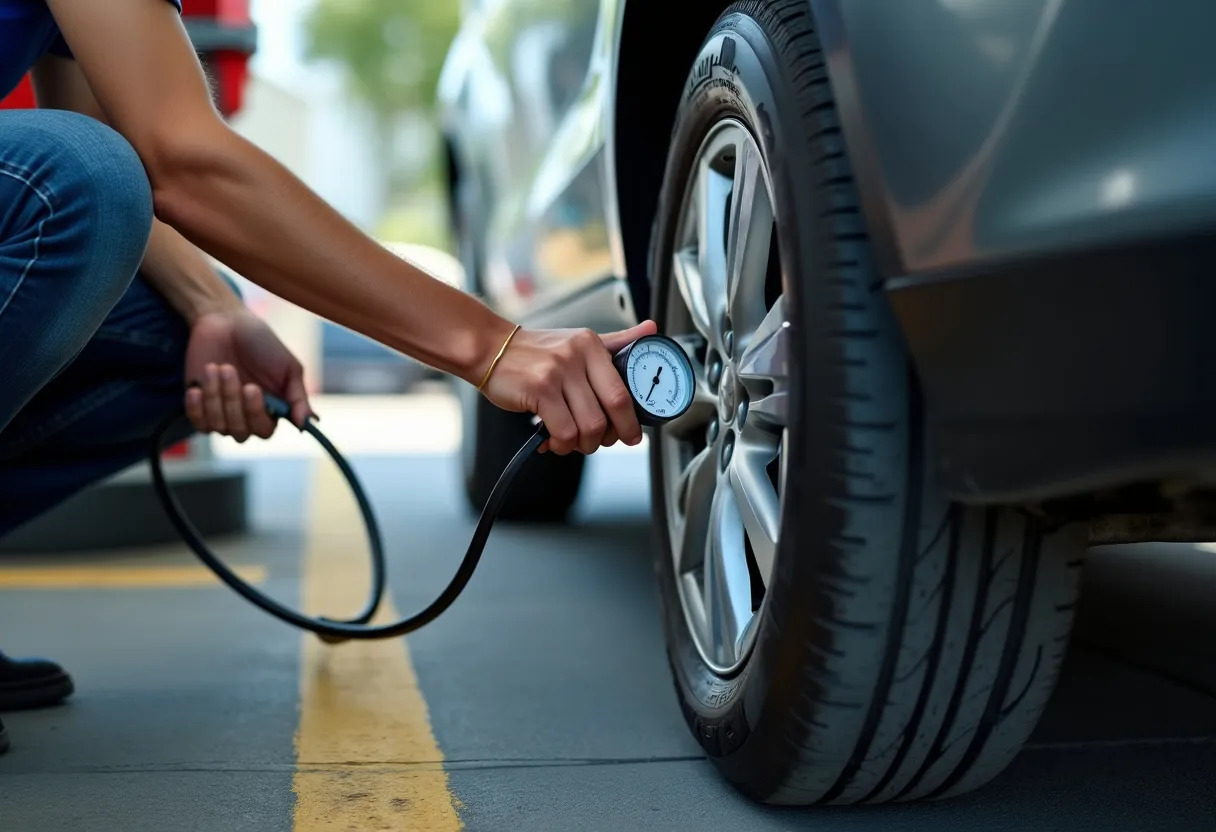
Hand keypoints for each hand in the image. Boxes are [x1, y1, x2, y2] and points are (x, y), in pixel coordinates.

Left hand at [183, 308, 314, 441]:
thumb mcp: (288, 367)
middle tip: (229, 368)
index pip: (265, 431)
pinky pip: (198, 423)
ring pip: (218, 426)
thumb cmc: (261, 342)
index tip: (251, 388)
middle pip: (241, 432)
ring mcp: (222, 414)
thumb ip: (298, 397)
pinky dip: (196, 407)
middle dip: (232, 400)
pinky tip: (196, 388)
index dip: (256, 414)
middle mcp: (247, 416)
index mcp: (272, 410)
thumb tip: (307, 423)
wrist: (224, 321)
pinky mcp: (199, 408)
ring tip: (214, 367)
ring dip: (214, 396)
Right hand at [480, 319, 658, 454]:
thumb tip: (652, 330)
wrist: (489, 347)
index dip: (630, 421)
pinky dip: (562, 445)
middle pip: (611, 410)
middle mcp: (577, 355)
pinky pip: (563, 431)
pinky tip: (554, 441)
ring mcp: (558, 372)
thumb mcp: (578, 341)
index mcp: (592, 345)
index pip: (624, 390)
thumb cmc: (535, 351)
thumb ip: (616, 341)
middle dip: (611, 436)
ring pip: (589, 426)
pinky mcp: (539, 389)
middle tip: (602, 442)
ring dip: (583, 444)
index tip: (631, 435)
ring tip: (573, 441)